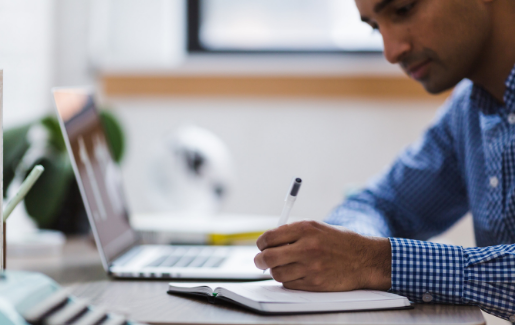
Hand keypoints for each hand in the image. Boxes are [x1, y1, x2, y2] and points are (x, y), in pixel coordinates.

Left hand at [254, 220, 390, 291]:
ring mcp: (311, 267)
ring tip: (283, 267)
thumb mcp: (317, 228)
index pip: (270, 237)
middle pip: (268, 257)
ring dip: (275, 271)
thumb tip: (269, 242)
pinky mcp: (314, 283)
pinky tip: (296, 274)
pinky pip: (289, 284)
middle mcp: (307, 247)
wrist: (365, 259)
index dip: (261, 243)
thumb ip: (293, 233)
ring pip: (277, 273)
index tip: (261, 246)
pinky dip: (288, 280)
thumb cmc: (340, 242)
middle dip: (260, 260)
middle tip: (260, 261)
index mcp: (306, 229)